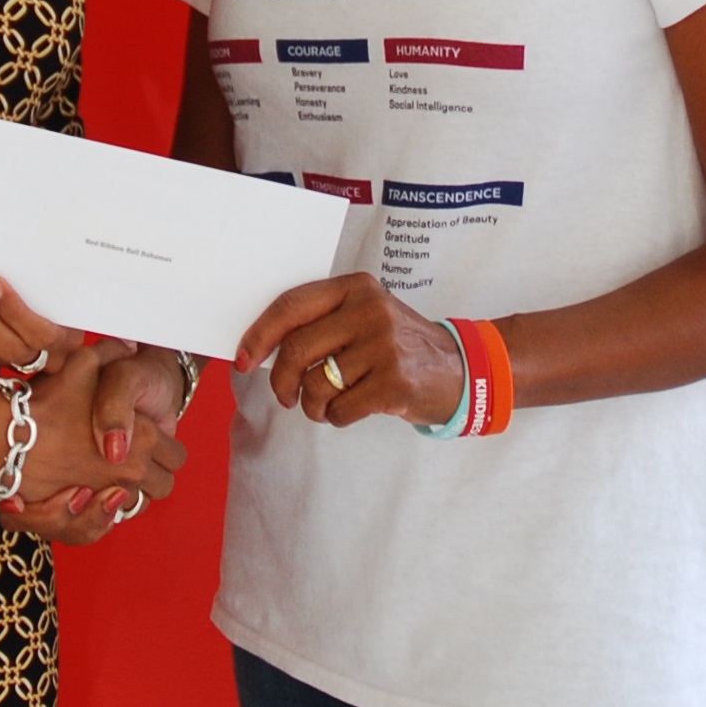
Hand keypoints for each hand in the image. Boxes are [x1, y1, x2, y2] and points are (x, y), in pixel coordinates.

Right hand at [0, 276, 185, 509]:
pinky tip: (92, 496)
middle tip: (133, 458)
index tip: (150, 438)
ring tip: (113, 478)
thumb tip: (126, 345)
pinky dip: (102, 517)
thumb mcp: (83, 363)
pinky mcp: (77, 518)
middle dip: (153, 474)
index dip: (166, 446)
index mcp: (142, 440)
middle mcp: (129, 474)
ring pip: (136, 507)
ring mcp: (104, 499)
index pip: (177, 456)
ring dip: (129, 495)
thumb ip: (112, 351)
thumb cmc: (44, 401)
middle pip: (163, 485)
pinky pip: (107, 526)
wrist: (2, 436)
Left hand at [241, 273, 463, 427]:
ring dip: (312, 405)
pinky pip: (340, 409)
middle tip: (285, 396)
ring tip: (325, 406)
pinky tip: (350, 410)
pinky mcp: (396, 382)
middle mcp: (370, 311)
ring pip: (316, 384)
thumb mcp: (366, 317)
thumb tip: (261, 347)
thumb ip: (322, 322)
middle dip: (280, 380)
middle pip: (297, 348)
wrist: (462, 370)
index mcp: (356, 288)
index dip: (259, 334)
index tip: (243, 359)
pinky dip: (336, 418)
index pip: (291, 305)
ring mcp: (385, 346)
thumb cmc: (399, 346)